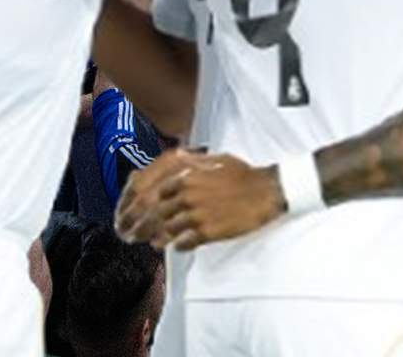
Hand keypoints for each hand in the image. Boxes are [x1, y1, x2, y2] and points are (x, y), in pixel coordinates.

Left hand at [115, 150, 284, 249]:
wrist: (265, 192)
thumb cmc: (243, 174)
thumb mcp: (215, 159)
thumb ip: (191, 160)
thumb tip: (176, 155)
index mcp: (186, 177)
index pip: (156, 194)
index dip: (148, 205)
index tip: (145, 212)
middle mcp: (187, 196)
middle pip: (157, 215)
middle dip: (146, 225)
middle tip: (137, 234)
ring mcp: (196, 215)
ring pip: (167, 230)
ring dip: (160, 237)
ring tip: (155, 243)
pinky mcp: (207, 232)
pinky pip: (183, 243)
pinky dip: (178, 246)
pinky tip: (178, 246)